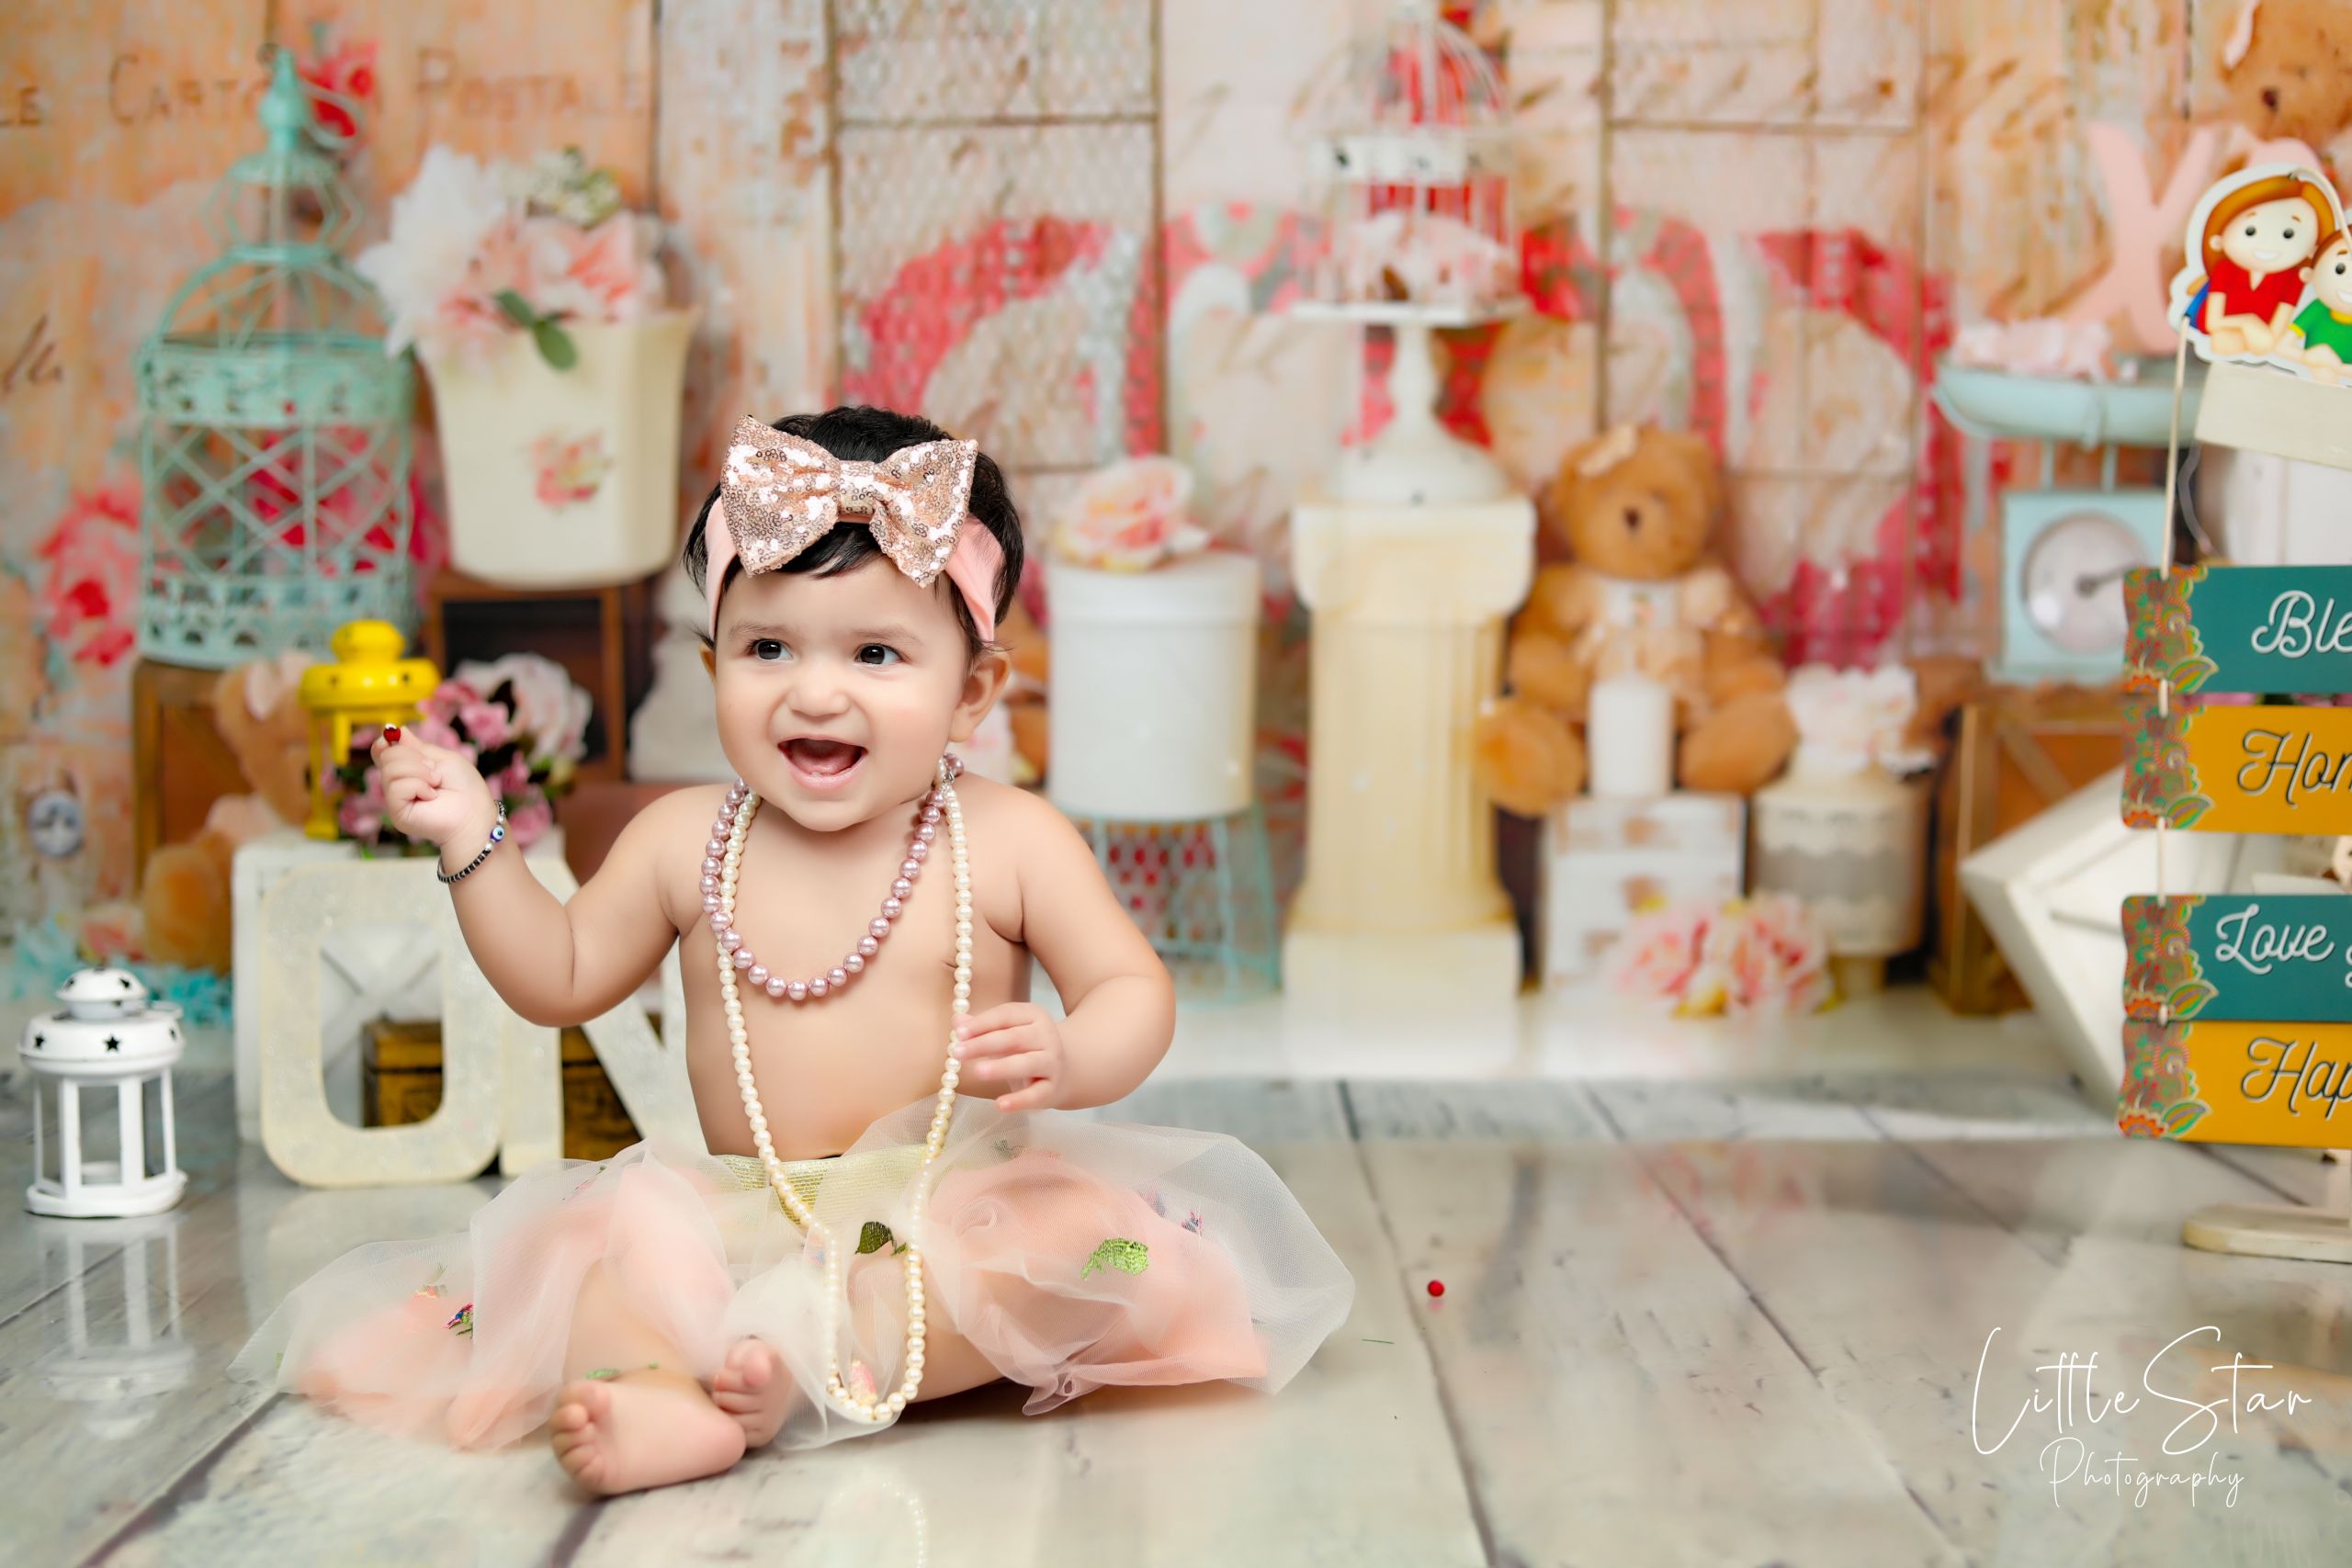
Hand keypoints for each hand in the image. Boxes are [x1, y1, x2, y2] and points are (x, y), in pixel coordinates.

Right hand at [369, 728, 497, 856]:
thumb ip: (418, 747)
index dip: (384, 744)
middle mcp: (398, 784)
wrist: (474, 814)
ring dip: (420, 771)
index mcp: (407, 770)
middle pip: (387, 755)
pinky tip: (431, 796)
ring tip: (436, 783)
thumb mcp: (442, 758)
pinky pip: (397, 786)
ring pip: (390, 769)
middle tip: (435, 772)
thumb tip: (397, 730)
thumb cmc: (465, 787)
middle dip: (414, 757)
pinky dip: (419, 786)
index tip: (391, 739)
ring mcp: (396, 799)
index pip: (383, 752)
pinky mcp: (397, 812)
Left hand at [951, 1003, 1064, 1112]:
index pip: (1006, 1015)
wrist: (1065, 1071)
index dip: (982, 1023)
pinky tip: (1000, 1105)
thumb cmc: (1026, 1048)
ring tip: (978, 1072)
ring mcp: (1052, 1063)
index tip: (959, 1033)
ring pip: (1027, 1063)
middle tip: (958, 1052)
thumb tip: (957, 1020)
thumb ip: (981, 1027)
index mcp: (1034, 1015)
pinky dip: (1019, 1100)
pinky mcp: (1052, 1089)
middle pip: (1014, 1038)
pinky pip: (1035, 1095)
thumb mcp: (1006, 1033)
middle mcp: (1046, 1036)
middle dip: (984, 1044)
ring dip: (1002, 1067)